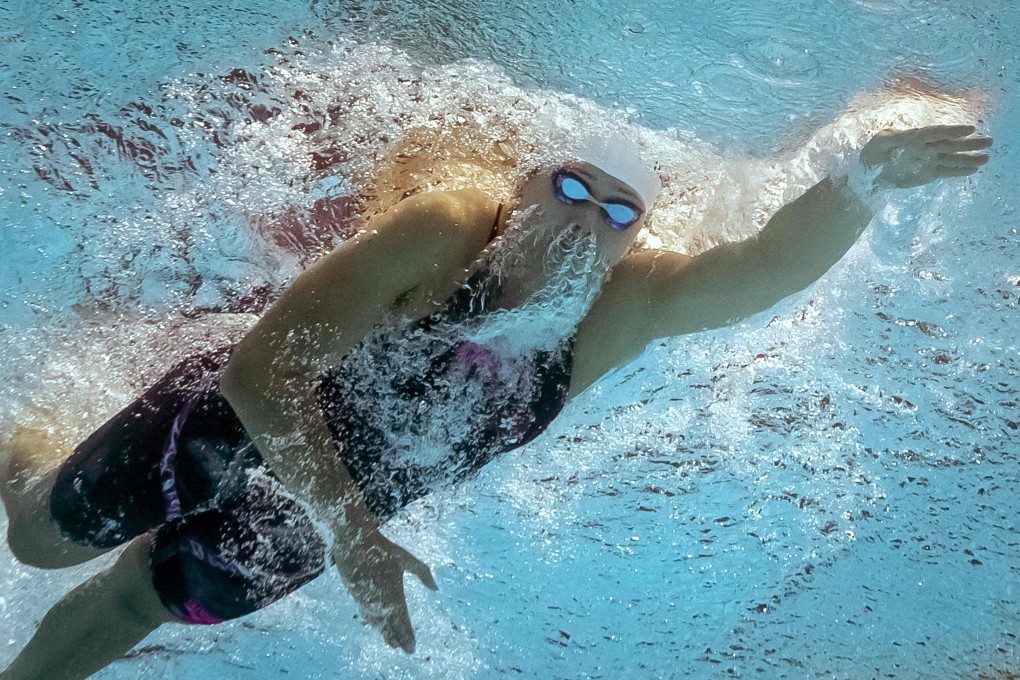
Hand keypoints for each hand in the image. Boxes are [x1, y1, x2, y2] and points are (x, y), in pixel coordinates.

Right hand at [333, 529, 437, 652]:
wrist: (355, 542)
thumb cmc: (383, 549)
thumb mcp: (406, 559)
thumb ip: (422, 573)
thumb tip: (436, 588)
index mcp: (394, 595)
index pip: (403, 621)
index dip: (408, 635)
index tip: (412, 647)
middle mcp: (380, 602)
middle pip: (390, 626)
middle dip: (397, 638)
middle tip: (404, 650)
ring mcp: (366, 600)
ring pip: (377, 623)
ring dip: (384, 633)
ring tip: (392, 643)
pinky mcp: (356, 595)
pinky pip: (366, 614)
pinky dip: (373, 622)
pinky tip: (375, 625)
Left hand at [859, 125, 991, 189]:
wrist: (868, 174)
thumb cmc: (872, 153)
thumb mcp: (881, 142)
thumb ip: (898, 138)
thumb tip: (916, 135)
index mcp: (915, 136)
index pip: (937, 132)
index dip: (952, 131)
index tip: (969, 129)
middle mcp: (926, 147)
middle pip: (950, 144)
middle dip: (969, 143)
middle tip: (989, 141)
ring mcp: (929, 160)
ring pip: (952, 158)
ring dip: (969, 159)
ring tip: (986, 158)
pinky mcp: (928, 173)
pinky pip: (946, 171)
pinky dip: (958, 172)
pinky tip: (973, 170)